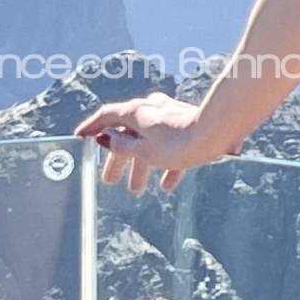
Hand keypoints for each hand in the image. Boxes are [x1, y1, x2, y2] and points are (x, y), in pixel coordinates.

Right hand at [73, 92, 241, 193]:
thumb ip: (122, 145)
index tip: (80, 138)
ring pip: (149, 143)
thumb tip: (105, 138)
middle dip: (118, 160)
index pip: (106, 117)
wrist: (218, 132)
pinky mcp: (186, 126)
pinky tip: (168, 185)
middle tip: (109, 180)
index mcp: (136, 112)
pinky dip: (165, 165)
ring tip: (136, 190)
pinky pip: (170, 147)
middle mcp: (151, 110)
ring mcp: (170, 117)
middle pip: (127, 134)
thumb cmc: (180, 142)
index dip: (91, 128)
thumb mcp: (144, 151)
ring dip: (141, 167)